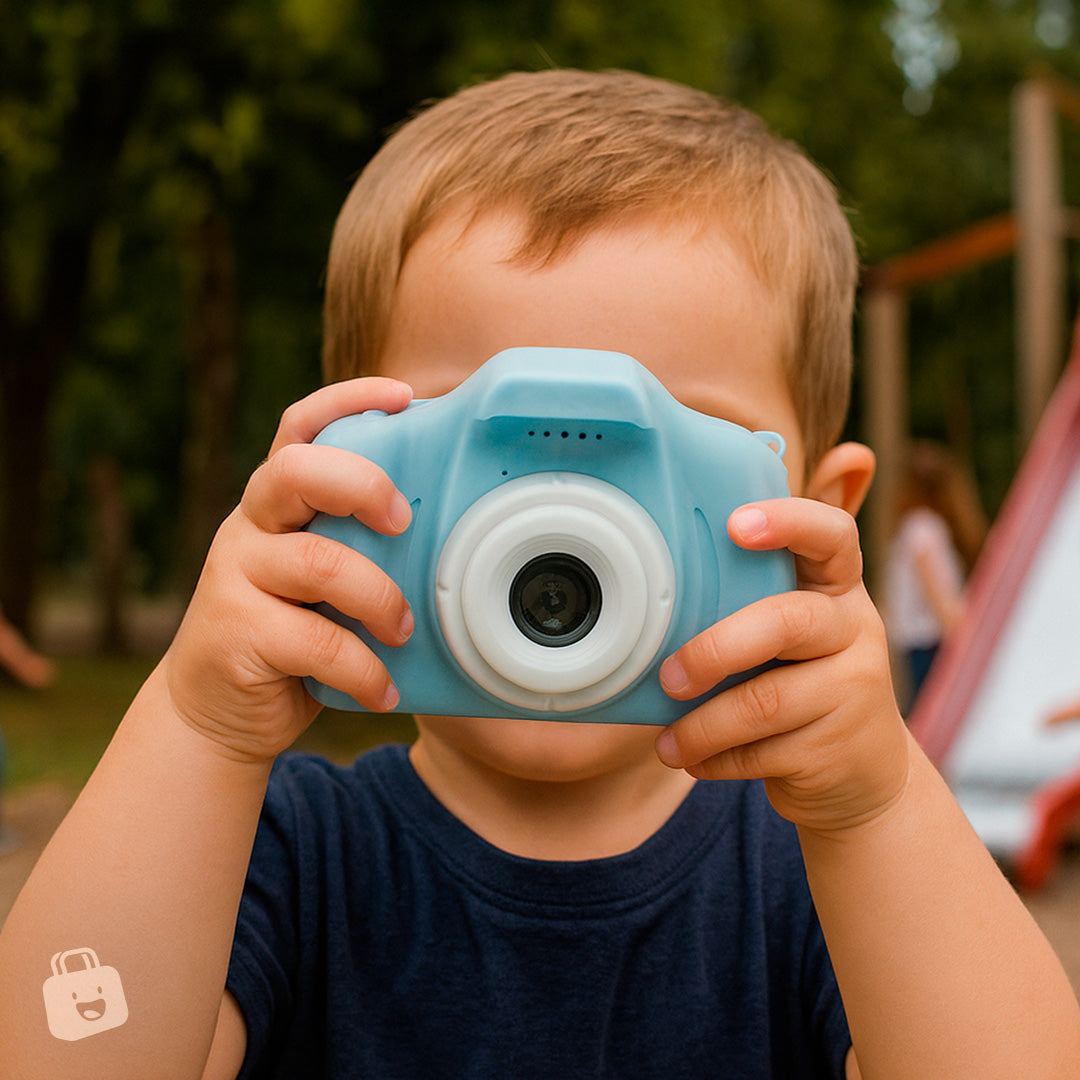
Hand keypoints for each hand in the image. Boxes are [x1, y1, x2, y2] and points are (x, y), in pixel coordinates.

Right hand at [161, 378, 415, 762]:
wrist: (213, 713)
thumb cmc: (290, 638)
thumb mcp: (323, 585)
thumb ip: (360, 552)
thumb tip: (453, 542)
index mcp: (277, 503)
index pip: (300, 428)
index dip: (348, 400)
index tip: (404, 396)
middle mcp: (250, 525)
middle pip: (297, 471)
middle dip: (363, 485)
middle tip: (403, 524)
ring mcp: (234, 576)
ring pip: (319, 562)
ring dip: (380, 598)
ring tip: (403, 629)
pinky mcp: (236, 632)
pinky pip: (318, 641)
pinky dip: (364, 669)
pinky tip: (383, 689)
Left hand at [655, 498, 908, 834]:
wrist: (863, 775)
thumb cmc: (806, 679)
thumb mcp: (799, 621)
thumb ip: (777, 566)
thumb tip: (839, 457)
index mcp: (835, 589)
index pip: (832, 536)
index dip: (788, 522)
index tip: (735, 525)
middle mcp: (853, 631)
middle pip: (786, 622)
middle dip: (716, 648)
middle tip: (668, 674)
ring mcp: (853, 691)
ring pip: (765, 703)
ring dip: (701, 724)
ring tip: (665, 739)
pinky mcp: (837, 749)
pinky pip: (762, 753)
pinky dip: (715, 759)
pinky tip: (691, 758)